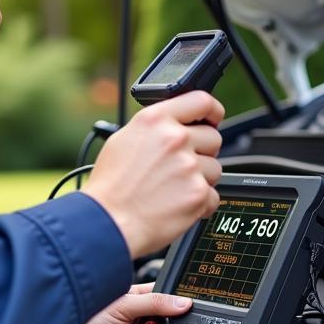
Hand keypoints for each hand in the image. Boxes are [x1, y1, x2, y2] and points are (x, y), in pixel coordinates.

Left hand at [36, 287, 192, 323]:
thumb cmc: (83, 322)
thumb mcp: (122, 307)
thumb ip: (153, 303)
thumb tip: (182, 302)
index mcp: (133, 293)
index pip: (163, 292)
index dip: (178, 296)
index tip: (193, 302)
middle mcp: (136, 311)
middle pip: (167, 314)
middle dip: (173, 320)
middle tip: (174, 323)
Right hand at [82, 91, 223, 258]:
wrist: (108, 222)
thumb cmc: (110, 187)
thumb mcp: (123, 141)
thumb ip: (154, 129)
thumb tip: (174, 126)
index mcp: (155, 120)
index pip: (201, 101)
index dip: (211, 112)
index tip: (212, 119)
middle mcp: (174, 139)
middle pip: (214, 138)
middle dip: (202, 153)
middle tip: (179, 168)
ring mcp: (189, 166)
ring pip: (215, 169)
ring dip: (200, 180)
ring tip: (172, 189)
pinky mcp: (197, 194)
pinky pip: (213, 196)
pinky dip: (199, 204)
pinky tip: (176, 205)